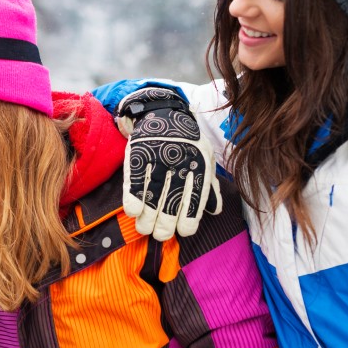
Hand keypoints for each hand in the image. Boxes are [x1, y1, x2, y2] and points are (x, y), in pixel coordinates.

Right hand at [116, 87, 221, 240]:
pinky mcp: (139, 153)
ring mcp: (158, 158)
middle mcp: (180, 162)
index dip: (189, 221)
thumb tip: (215, 211)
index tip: (182, 232)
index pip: (195, 199)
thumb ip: (209, 186)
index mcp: (199, 165)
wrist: (164, 112)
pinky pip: (134, 180)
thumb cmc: (188, 142)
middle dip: (165, 225)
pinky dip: (133, 198)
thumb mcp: (205, 159)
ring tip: (144, 228)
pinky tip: (133, 212)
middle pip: (171, 202)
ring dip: (147, 217)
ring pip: (152, 195)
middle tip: (159, 234)